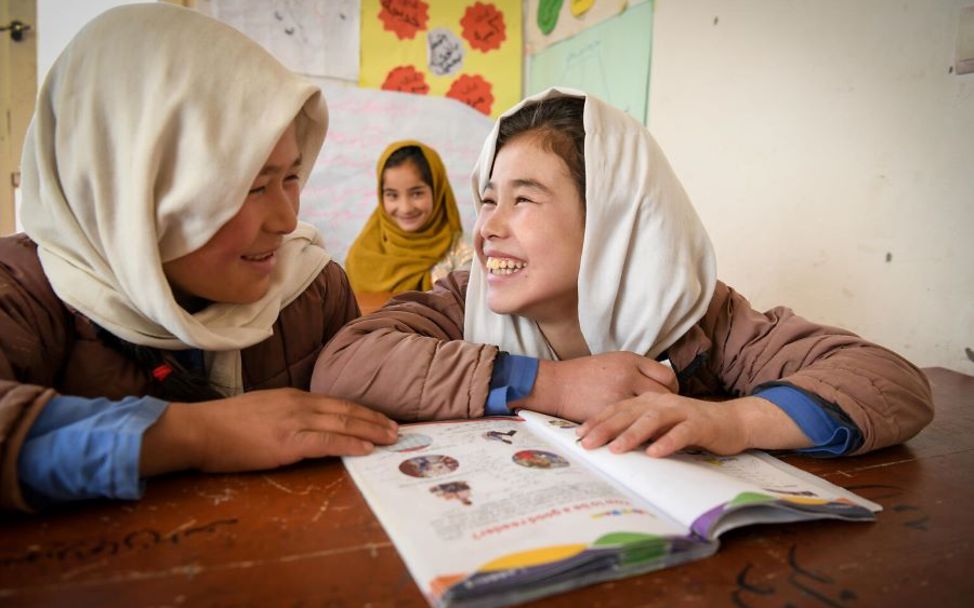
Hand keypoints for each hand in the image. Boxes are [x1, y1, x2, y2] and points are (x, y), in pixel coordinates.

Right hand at [141, 388, 397, 475]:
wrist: (199, 429)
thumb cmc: (224, 426)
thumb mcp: (262, 410)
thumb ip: (286, 415)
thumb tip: (306, 426)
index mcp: (292, 397)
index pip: (336, 402)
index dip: (362, 410)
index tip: (380, 418)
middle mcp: (298, 404)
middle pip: (346, 409)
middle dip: (375, 419)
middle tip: (397, 428)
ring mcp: (293, 421)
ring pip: (342, 423)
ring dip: (371, 430)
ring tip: (391, 437)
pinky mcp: (287, 441)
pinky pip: (326, 441)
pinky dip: (350, 443)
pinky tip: (367, 448)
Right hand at [513, 352, 677, 421]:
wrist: (554, 385)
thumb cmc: (581, 374)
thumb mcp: (611, 362)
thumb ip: (634, 371)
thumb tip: (656, 385)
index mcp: (630, 360)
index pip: (667, 375)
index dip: (672, 389)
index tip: (669, 397)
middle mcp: (629, 375)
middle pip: (665, 395)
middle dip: (668, 409)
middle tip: (667, 418)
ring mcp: (619, 394)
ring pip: (652, 413)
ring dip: (657, 424)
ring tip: (659, 431)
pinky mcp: (610, 413)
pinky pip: (634, 426)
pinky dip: (640, 433)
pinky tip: (642, 438)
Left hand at [575, 395, 811, 457]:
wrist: (732, 421)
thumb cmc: (690, 425)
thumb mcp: (660, 425)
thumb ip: (639, 429)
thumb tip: (608, 444)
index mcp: (649, 401)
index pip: (618, 409)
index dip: (598, 421)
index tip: (578, 435)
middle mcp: (661, 402)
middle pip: (629, 413)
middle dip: (606, 428)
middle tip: (587, 443)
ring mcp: (681, 411)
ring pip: (652, 420)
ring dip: (633, 434)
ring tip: (616, 449)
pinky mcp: (699, 424)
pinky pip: (681, 433)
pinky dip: (667, 442)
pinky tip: (655, 453)